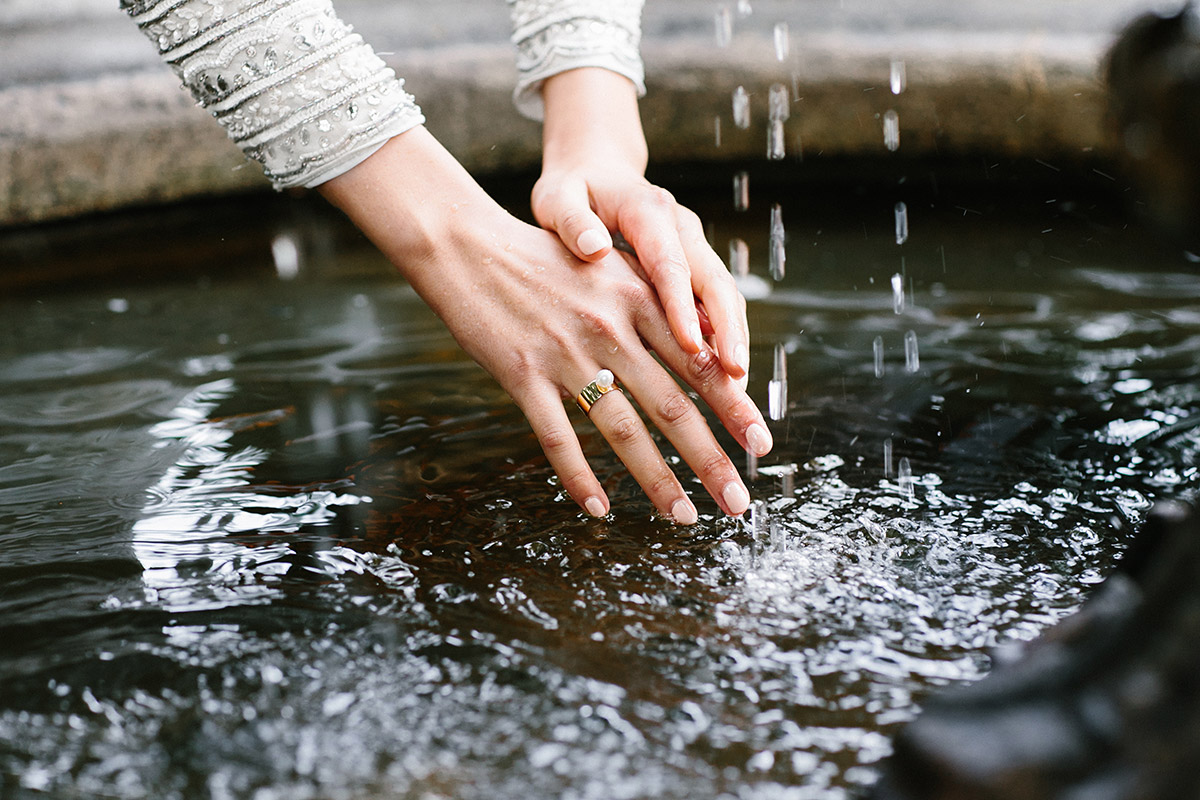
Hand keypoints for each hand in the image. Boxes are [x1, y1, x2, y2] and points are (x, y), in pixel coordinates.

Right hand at [319, 127, 772, 520]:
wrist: (467, 244)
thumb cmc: (543, 259)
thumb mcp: (609, 270)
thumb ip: (654, 309)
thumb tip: (705, 355)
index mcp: (638, 298)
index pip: (700, 363)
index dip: (734, 407)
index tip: (762, 444)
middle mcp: (609, 327)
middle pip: (672, 407)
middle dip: (711, 461)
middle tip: (738, 502)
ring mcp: (564, 353)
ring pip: (623, 431)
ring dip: (658, 480)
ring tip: (684, 516)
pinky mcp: (522, 375)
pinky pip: (558, 437)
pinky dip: (580, 477)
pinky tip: (599, 509)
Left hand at [535, 68, 750, 383]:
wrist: (596, 170)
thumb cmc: (570, 189)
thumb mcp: (557, 198)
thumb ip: (571, 221)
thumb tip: (593, 247)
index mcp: (648, 211)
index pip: (671, 264)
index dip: (682, 307)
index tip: (690, 346)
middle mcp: (680, 227)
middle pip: (715, 281)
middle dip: (729, 329)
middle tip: (734, 375)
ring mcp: (692, 245)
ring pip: (723, 294)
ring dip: (733, 338)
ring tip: (736, 385)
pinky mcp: (693, 264)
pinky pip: (714, 302)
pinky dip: (721, 336)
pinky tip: (720, 376)